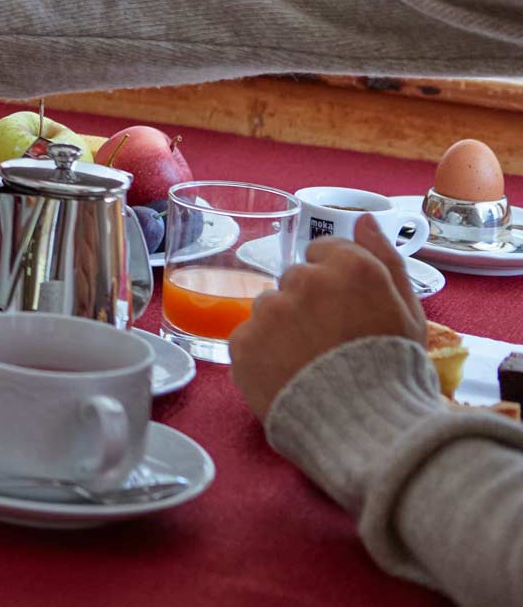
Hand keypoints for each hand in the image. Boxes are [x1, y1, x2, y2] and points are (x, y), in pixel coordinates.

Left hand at [229, 214, 426, 420]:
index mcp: (350, 268)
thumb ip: (384, 258)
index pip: (323, 252)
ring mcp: (269, 311)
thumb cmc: (395, 372)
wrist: (367, 432)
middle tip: (329, 342)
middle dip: (308, 305)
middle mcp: (305, 281)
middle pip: (295, 280)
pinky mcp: (243, 343)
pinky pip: (248, 338)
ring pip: (268, 309)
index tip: (346, 310)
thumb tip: (366, 219)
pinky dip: (263, 355)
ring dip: (282, 328)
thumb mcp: (408, 312)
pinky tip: (288, 376)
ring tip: (310, 364)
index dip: (336, 283)